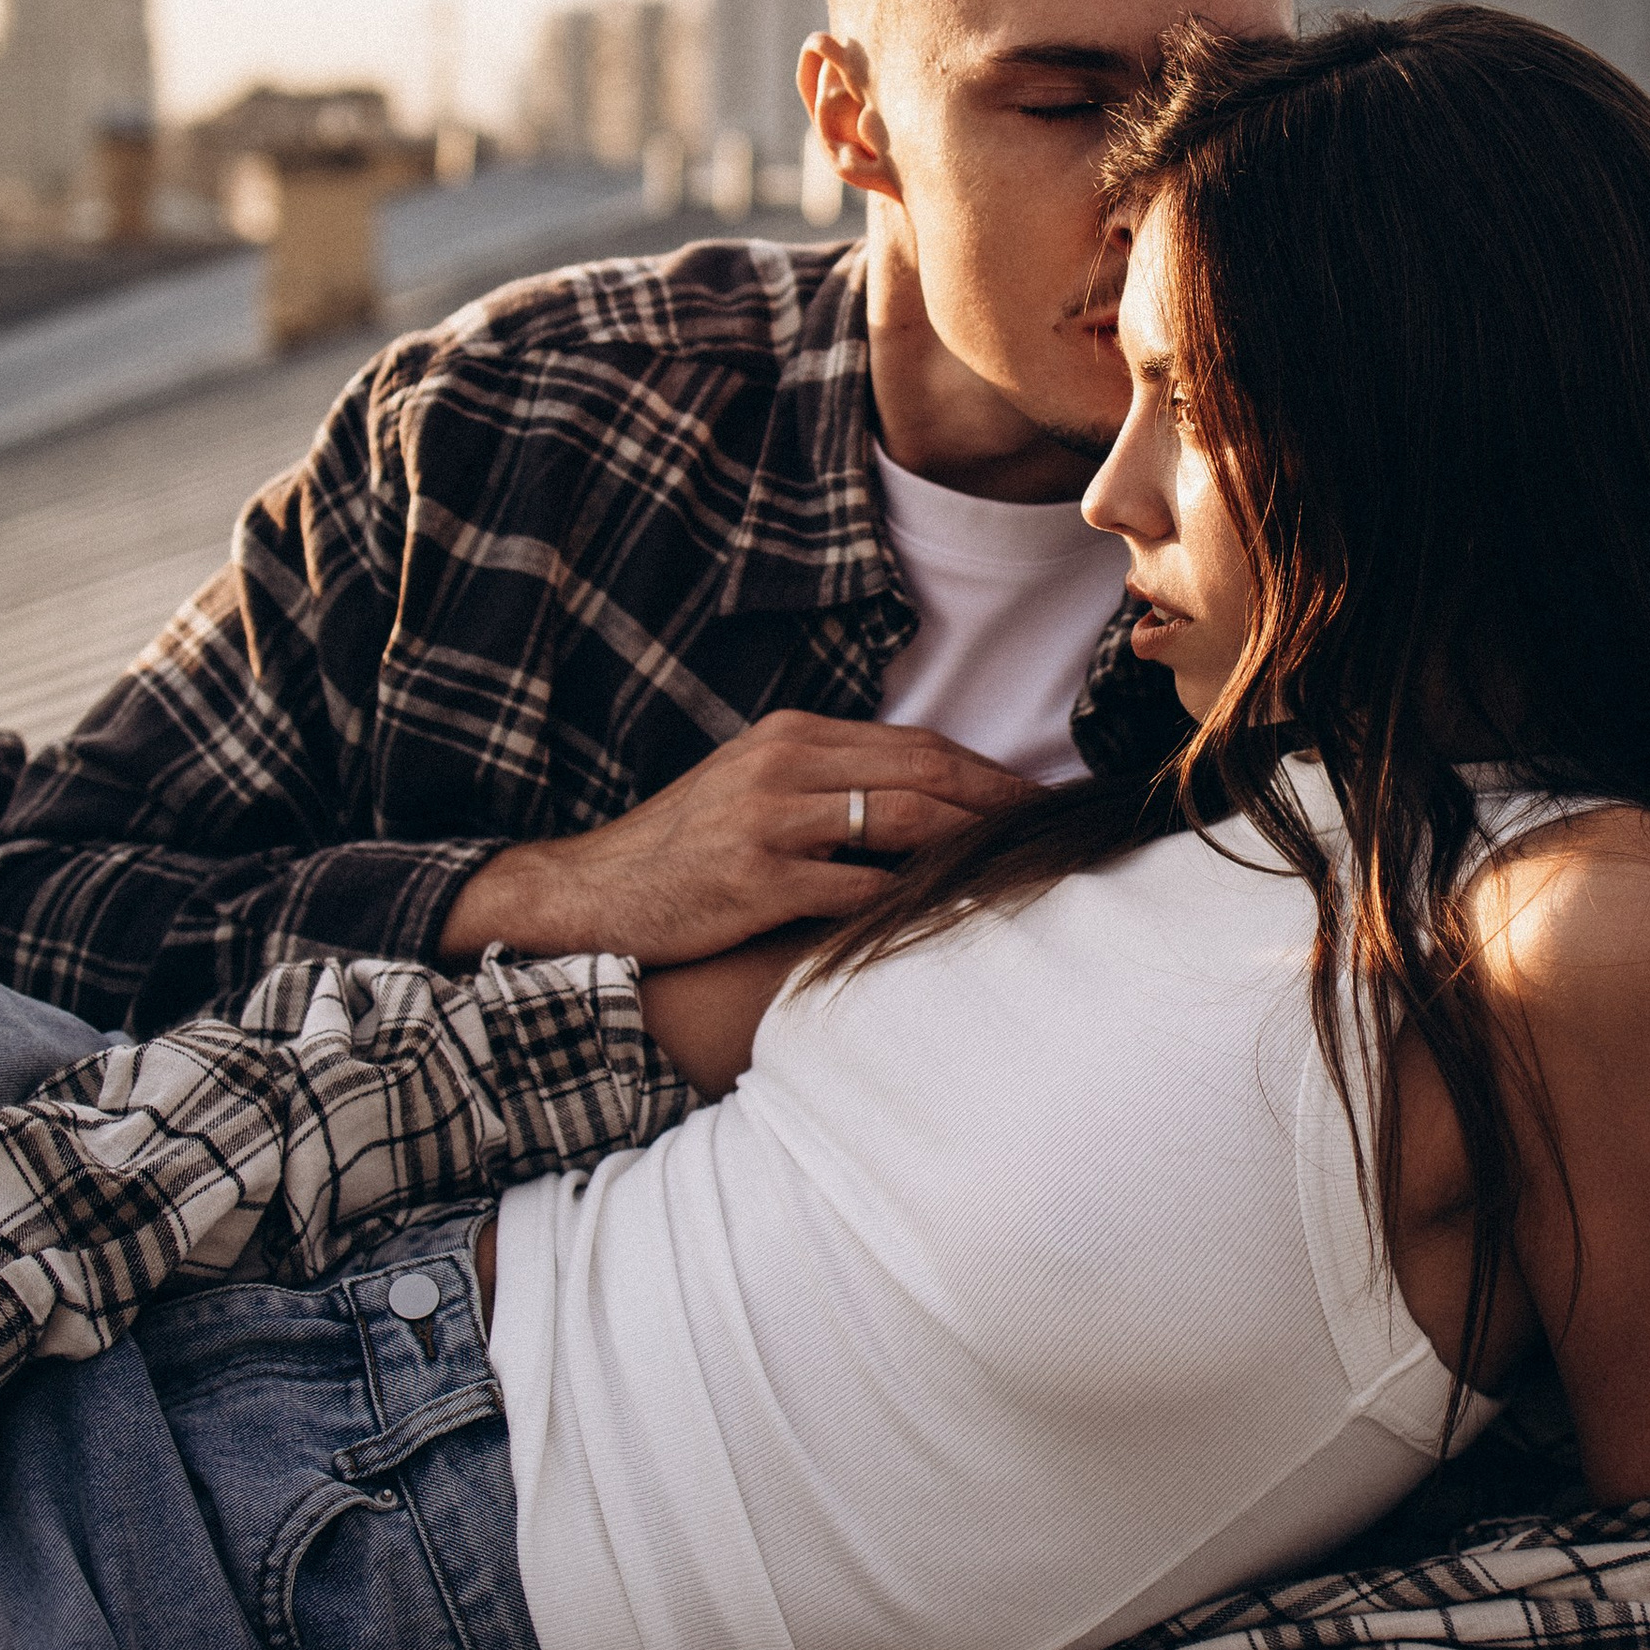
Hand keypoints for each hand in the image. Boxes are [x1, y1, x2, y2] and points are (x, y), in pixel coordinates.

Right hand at [440, 711, 1035, 967]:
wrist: (591, 892)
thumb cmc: (683, 850)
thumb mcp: (753, 789)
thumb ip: (828, 784)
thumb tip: (920, 803)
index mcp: (792, 735)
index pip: (917, 745)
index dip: (988, 771)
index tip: (1039, 796)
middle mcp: (785, 764)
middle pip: (924, 772)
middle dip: (1002, 800)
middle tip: (1058, 828)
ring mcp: (770, 820)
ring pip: (903, 820)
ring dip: (974, 843)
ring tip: (1026, 865)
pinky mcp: (757, 880)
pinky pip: (857, 889)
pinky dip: (913, 900)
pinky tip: (955, 914)